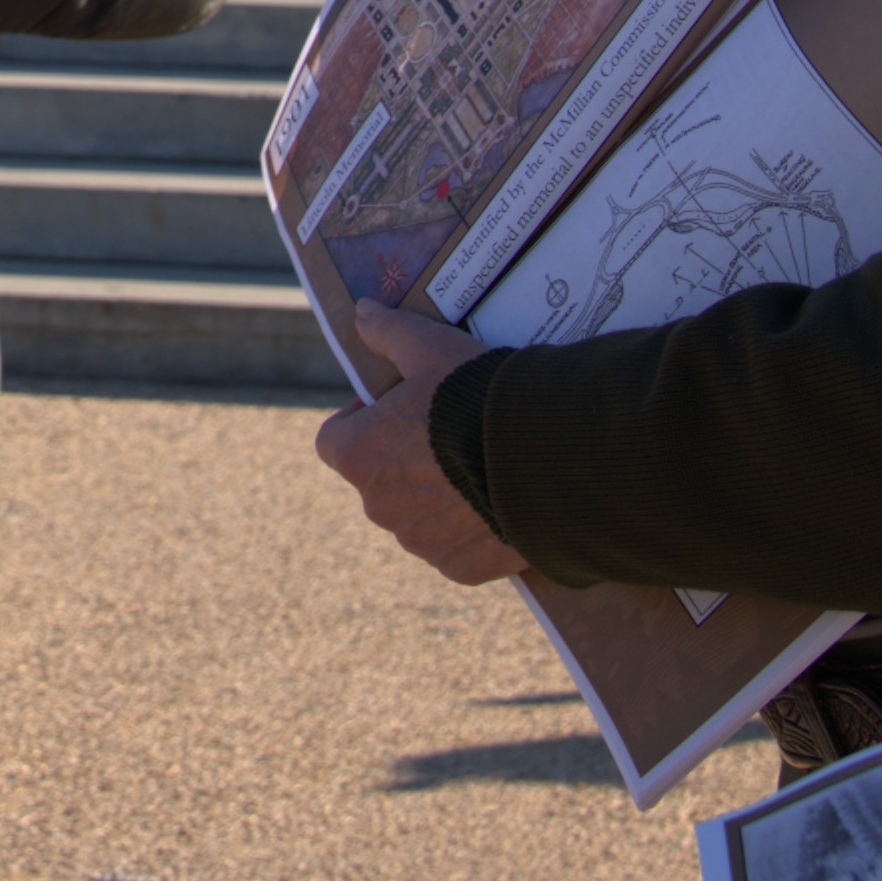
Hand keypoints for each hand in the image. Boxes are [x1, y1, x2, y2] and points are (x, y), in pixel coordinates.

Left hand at [315, 296, 526, 584]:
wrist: (547, 456)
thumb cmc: (477, 396)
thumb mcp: (432, 347)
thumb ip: (390, 332)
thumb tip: (361, 313)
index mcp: (359, 455)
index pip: (335, 440)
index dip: (362, 419)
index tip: (397, 404)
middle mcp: (380, 507)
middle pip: (380, 478)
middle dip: (405, 458)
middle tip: (450, 431)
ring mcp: (421, 542)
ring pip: (417, 515)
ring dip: (438, 495)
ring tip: (482, 463)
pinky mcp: (461, 567)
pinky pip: (456, 545)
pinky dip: (471, 527)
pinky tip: (500, 498)